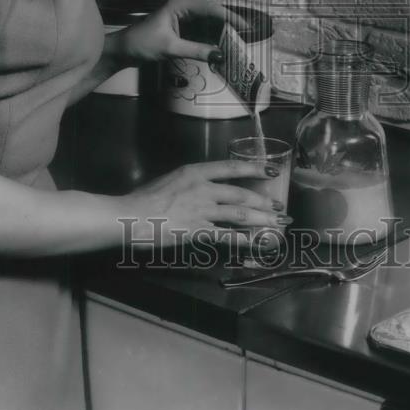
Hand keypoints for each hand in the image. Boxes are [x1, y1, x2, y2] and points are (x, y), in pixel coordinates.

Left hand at [105, 0, 244, 66]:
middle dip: (230, 26)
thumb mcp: (170, 48)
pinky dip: (214, 40)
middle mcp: (185, 6)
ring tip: (241, 44)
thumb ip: (196, 50)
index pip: (212, 9)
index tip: (247, 28)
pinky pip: (203, 32)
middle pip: (214, 15)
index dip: (231, 18)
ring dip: (224, 34)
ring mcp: (185, 17)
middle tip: (248, 37)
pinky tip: (225, 47)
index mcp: (181, 3)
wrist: (123, 51)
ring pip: (210, 24)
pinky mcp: (183, 28)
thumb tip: (221, 55)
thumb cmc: (142, 44)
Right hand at [120, 159, 286, 246]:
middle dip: (263, 201)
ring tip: (276, 224)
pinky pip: (226, 236)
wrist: (130, 215)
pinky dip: (243, 239)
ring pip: (238, 214)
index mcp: (195, 172)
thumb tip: (204, 186)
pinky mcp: (198, 231)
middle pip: (240, 194)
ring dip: (260, 219)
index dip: (255, 168)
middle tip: (279, 207)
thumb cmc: (144, 198)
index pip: (232, 167)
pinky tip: (255, 242)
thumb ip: (190, 182)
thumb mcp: (170, 179)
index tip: (272, 170)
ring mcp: (201, 210)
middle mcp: (203, 188)